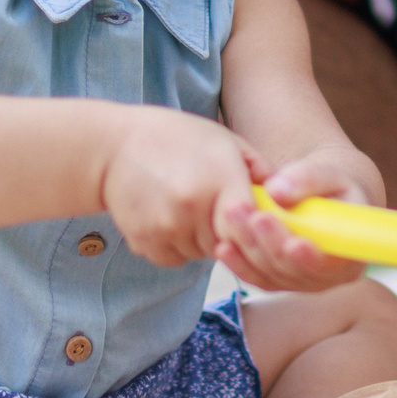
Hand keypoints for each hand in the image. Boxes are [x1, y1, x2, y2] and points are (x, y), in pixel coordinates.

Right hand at [97, 110, 261, 268]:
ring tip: (189, 206)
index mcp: (219, 177)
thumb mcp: (223, 139)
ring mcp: (167, 227)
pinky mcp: (146, 243)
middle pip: (230, 242)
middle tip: (218, 209)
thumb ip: (257, 168)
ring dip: (202, 239)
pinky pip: (175, 259)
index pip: (252, 221)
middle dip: (230, 233)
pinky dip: (177, 246)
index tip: (254, 221)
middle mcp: (194, 206)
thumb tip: (284, 196)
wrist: (112, 148)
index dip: (256, 226)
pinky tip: (168, 216)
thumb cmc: (175, 138)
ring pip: (202, 253)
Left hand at [211, 147, 370, 293]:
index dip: (310, 258)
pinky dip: (237, 262)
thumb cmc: (332, 185)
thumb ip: (308, 178)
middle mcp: (326, 277)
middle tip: (249, 214)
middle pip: (292, 269)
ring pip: (269, 272)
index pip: (329, 264)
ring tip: (232, 215)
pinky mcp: (275, 280)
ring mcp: (298, 281)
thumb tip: (277, 191)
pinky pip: (254, 276)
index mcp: (350, 256)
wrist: (322, 196)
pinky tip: (222, 246)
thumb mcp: (330, 173)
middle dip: (268, 242)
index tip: (292, 241)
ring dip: (247, 246)